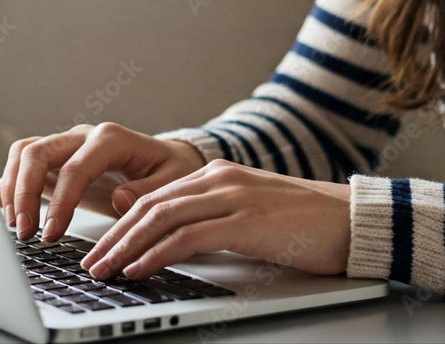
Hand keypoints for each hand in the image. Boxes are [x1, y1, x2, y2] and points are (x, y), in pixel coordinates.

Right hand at [0, 122, 205, 240]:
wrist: (167, 158)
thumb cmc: (170, 169)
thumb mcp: (174, 180)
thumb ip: (148, 191)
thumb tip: (119, 199)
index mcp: (111, 139)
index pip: (74, 168)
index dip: (60, 202)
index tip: (52, 233)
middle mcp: (83, 137)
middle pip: (37, 152)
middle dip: (23, 192)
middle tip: (25, 232)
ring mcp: (67, 146)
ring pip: (24, 153)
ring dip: (12, 188)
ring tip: (16, 225)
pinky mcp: (58, 160)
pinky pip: (24, 163)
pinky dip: (12, 185)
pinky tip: (12, 213)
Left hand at [79, 160, 350, 279]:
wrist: (353, 220)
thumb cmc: (306, 223)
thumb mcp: (250, 214)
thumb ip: (213, 220)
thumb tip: (174, 244)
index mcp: (216, 174)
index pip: (155, 197)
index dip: (121, 224)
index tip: (102, 247)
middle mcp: (218, 178)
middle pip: (149, 204)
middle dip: (114, 236)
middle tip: (91, 263)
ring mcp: (232, 196)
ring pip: (161, 217)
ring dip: (126, 246)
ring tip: (104, 270)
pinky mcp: (245, 220)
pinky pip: (188, 237)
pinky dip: (157, 253)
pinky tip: (139, 269)